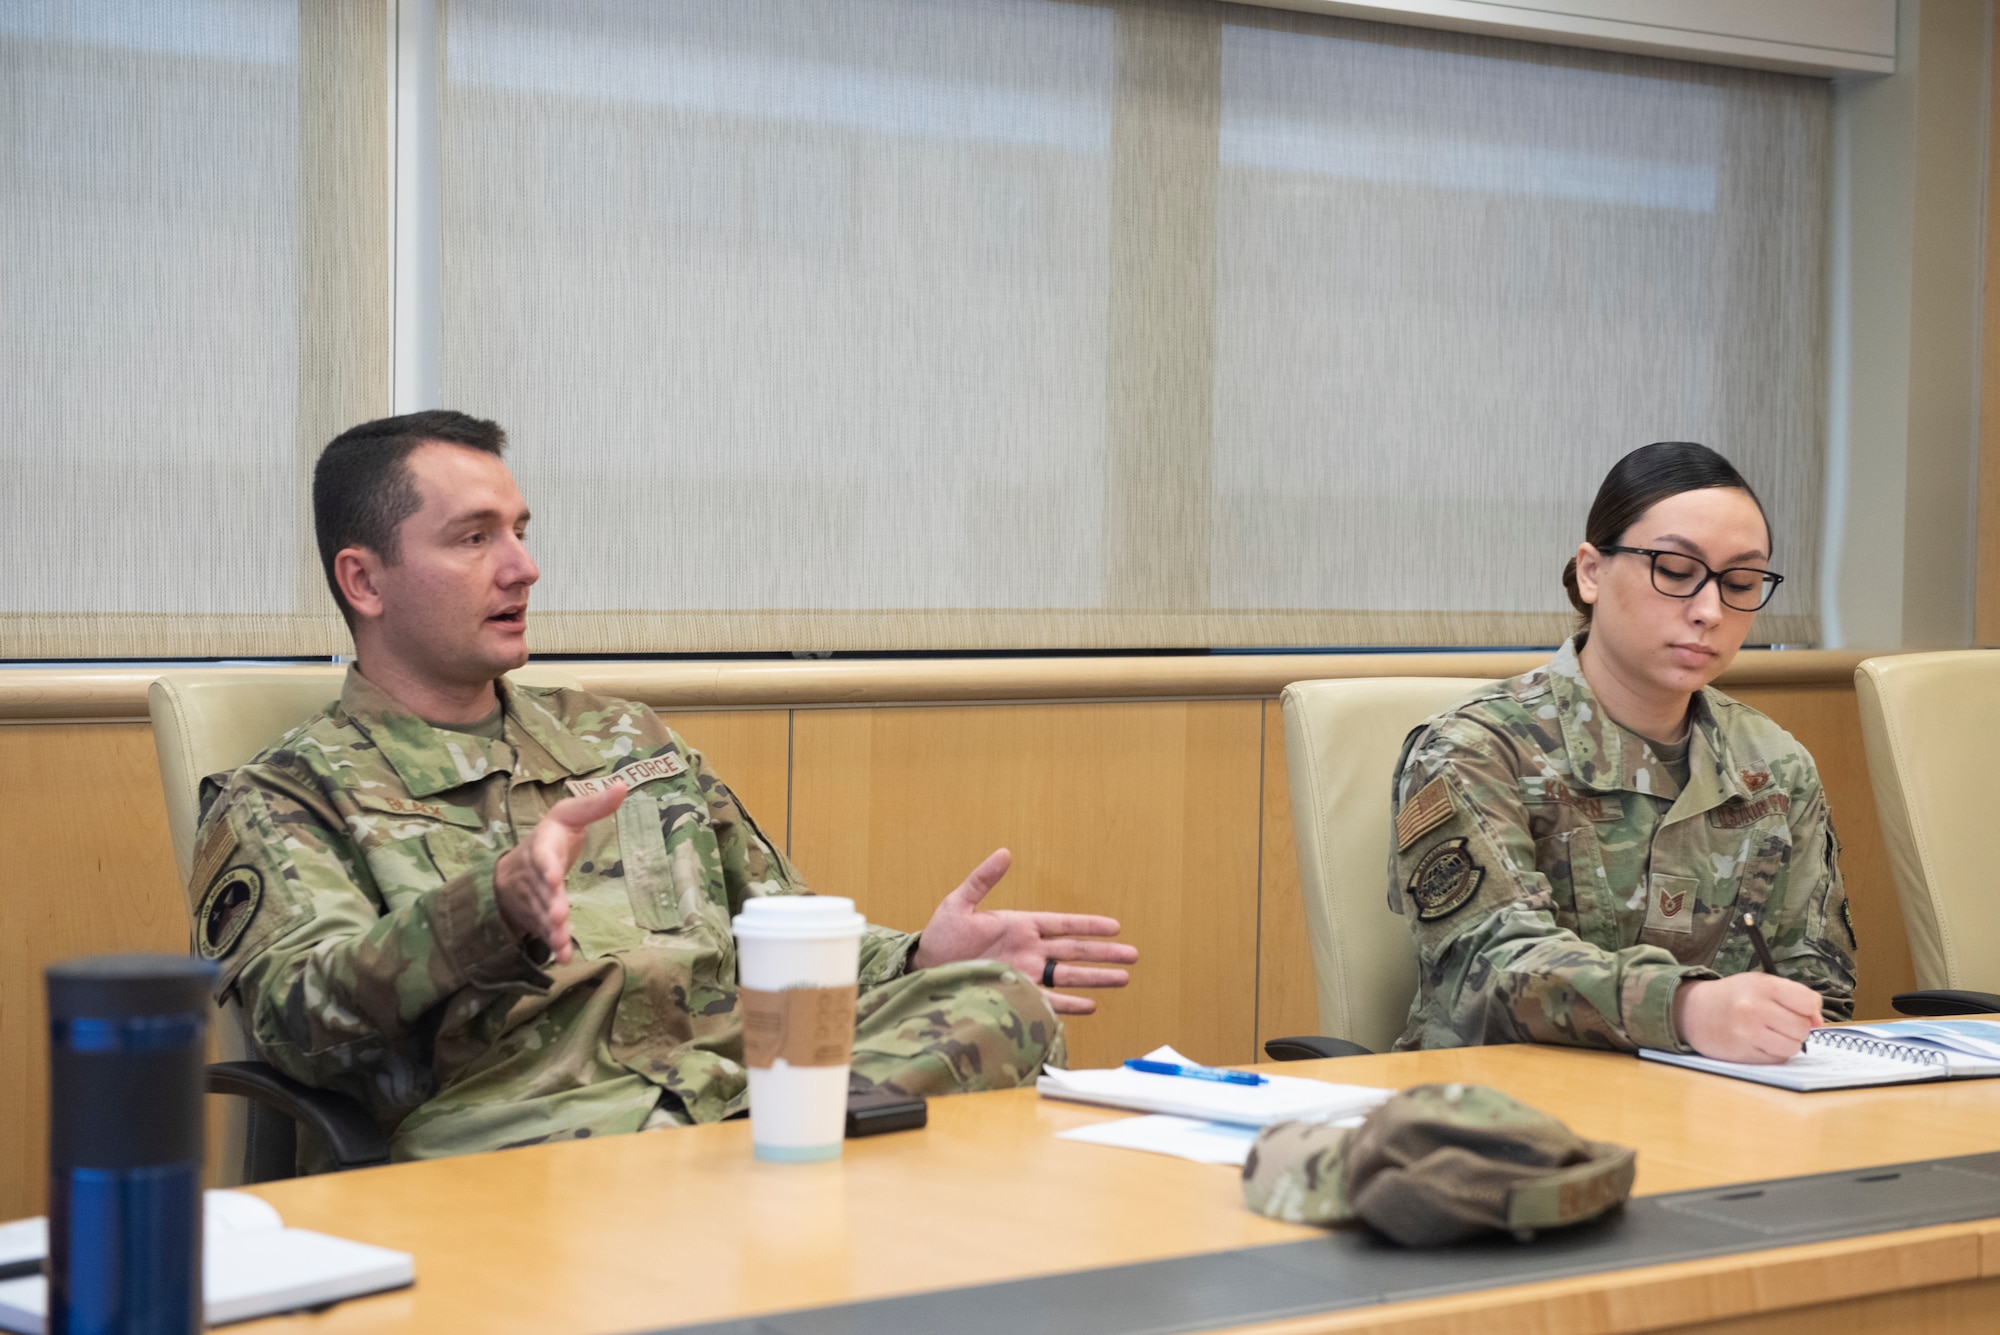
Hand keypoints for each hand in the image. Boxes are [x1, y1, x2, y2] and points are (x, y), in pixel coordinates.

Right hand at [493, 782, 626, 964]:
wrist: (512, 868)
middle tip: (559, 915)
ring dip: (552, 928)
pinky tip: (563, 958)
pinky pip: (543, 932)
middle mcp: (534, 874)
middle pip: (541, 891)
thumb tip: (623, 785)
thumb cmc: (551, 836)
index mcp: (542, 846)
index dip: (547, 866)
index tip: (554, 877)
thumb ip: (595, 805)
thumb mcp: (569, 815)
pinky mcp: (536, 917)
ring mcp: (533, 899)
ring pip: (541, 914)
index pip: (542, 856)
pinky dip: (552, 945)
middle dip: (550, 903)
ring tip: (563, 940)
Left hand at [908, 848, 1137, 1014]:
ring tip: (1123, 979)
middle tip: (1133, 955)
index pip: (1063, 924)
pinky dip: (1069, 1004)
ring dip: (1096, 978)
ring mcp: (1024, 975)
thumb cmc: (941, 936)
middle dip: (1104, 953)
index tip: (1115, 927)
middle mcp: (1029, 951)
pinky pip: (1047, 1001)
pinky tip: (1090, 1006)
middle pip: (1075, 951)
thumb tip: (1004, 852)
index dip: (1089, 925)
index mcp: (1020, 926)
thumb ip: (983, 880)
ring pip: (1068, 976)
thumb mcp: (960, 904)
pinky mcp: (1015, 995)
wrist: (924, 970)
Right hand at [1673, 972, 1821, 1062]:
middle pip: (1803, 1028)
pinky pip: (1777, 1059)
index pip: (1809, 1002)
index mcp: (1762, 986)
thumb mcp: (1760, 984)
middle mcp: (1754, 1009)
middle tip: (1779, 1021)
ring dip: (1787, 1042)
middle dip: (1796, 1027)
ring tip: (1769, 1033)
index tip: (1799, 1010)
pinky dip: (1774, 1053)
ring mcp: (1748, 1034)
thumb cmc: (1733, 996)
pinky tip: (1759, 1042)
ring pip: (1793, 1047)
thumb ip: (1793, 996)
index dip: (1809, 1009)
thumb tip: (1818, 1022)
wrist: (1693, 1011)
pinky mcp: (1743, 1054)